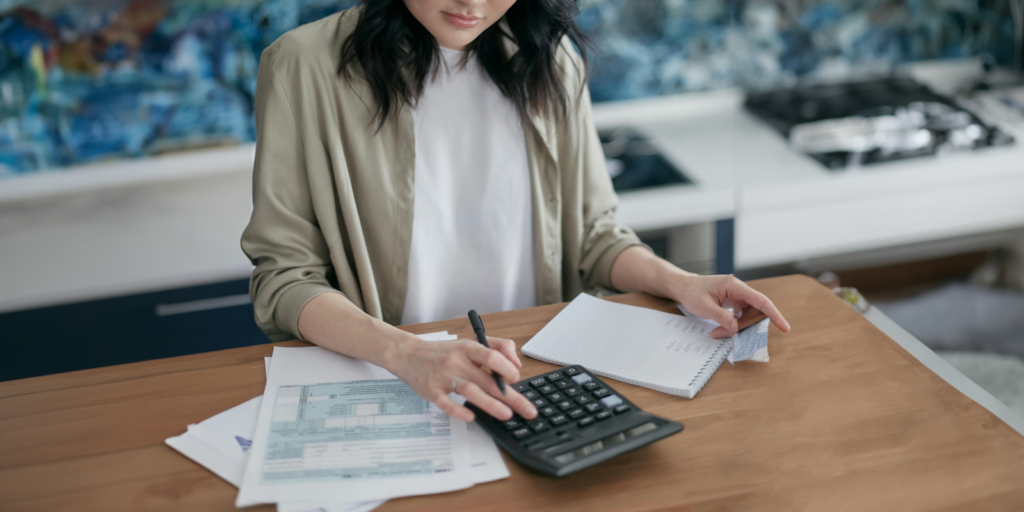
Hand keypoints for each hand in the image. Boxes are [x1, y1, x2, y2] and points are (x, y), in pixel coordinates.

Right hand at [387, 336, 537, 422]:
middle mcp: (457, 361)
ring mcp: (443, 377)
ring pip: (470, 391)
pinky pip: (446, 403)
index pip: (492, 356)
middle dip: (510, 396)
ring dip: (490, 404)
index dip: (507, 368)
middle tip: (527, 410)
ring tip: (506, 415)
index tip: (516, 379)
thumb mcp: (470, 342)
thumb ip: (497, 347)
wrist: (408, 354)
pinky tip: (471, 417)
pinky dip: (458, 411)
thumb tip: (516, 364)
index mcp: (468, 348)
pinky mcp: (431, 391)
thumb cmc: (444, 351)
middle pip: (487, 379)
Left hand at [668, 274, 790, 338]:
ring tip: (717, 332)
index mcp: (734, 286)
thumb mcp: (705, 307)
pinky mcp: (735, 302)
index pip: (761, 301)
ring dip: (737, 327)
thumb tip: (736, 328)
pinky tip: (722, 329)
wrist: (684, 287)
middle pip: (755, 312)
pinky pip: (742, 316)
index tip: (785, 328)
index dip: (775, 314)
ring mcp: (738, 296)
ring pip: (748, 316)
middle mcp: (739, 289)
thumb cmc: (692, 293)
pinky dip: (734, 325)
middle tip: (721, 334)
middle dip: (743, 326)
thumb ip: (722, 317)